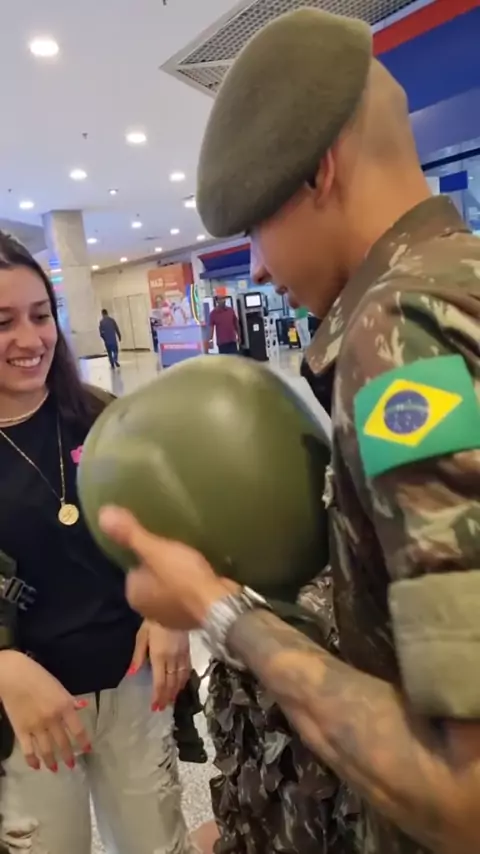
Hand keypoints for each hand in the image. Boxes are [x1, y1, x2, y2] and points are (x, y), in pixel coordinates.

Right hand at [0, 651, 90, 771]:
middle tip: (71, 765)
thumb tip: (83, 706)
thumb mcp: (58, 686)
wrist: (13, 676)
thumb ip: (70, 700)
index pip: (78, 729)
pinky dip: (32, 760)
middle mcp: (52, 719)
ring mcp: (36, 727)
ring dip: (52, 762)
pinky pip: (28, 750)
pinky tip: (36, 766)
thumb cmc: (37, 676)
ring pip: (46, 750)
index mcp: (64, 706)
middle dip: (68, 756)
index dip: (84, 741)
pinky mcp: (21, 731)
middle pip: (63, 742)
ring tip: (55, 769)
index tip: (88, 750)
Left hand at [99, 507, 237, 628]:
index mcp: (134, 595)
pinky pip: (188, 597)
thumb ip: (130, 534)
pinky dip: (193, 588)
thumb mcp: (155, 550)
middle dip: (163, 566)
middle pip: (152, 579)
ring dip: (179, 578)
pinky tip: (203, 575)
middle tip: (178, 548)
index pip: (134, 568)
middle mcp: (148, 611)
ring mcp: (172, 618)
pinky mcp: (193, 619)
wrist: (220, 606)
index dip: (146, 554)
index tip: (161, 543)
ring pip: (171, 589)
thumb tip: (103, 514)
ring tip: (192, 559)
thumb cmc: (183, 577)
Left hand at [129, 620, 190, 709]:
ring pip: (180, 678)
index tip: (155, 707)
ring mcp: (182, 655)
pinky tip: (182, 684)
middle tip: (162, 708)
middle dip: (166, 697)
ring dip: (176, 691)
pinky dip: (184, 680)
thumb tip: (132, 674)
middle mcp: (172, 658)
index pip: (159, 681)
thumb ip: (138, 655)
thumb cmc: (153, 620)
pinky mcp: (188, 651)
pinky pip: (187, 669)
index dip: (158, 696)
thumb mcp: (141, 636)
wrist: (174, 606)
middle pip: (170, 682)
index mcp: (159, 656)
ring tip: (171, 701)